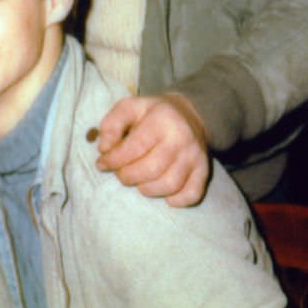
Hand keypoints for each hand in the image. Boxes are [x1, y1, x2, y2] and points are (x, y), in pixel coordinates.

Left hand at [94, 91, 210, 206]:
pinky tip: (163, 193)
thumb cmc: (153, 113)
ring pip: (169, 185)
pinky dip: (175, 200)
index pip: (134, 147)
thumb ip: (111, 125)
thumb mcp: (129, 107)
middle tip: (120, 173)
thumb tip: (104, 149)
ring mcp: (195, 157)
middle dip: (128, 176)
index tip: (102, 164)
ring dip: (147, 189)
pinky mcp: (204, 171)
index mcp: (161, 120)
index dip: (114, 160)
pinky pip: (192, 195)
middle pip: (151, 169)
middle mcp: (181, 139)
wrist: (191, 114)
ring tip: (138, 181)